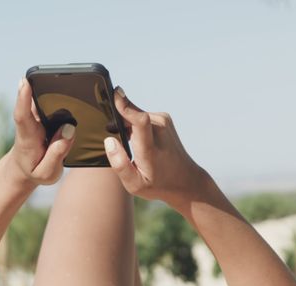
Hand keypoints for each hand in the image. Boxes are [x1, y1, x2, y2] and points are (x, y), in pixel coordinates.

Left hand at [8, 77, 74, 185]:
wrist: (23, 169)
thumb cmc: (35, 170)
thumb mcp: (46, 173)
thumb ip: (56, 154)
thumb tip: (69, 130)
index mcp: (27, 138)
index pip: (22, 116)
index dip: (23, 99)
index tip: (24, 83)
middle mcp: (29, 124)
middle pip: (33, 104)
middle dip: (38, 87)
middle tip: (44, 72)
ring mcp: (35, 119)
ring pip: (42, 101)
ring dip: (49, 88)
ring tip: (58, 77)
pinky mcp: (42, 116)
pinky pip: (49, 103)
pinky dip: (56, 94)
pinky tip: (64, 85)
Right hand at [104, 88, 211, 206]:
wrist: (186, 180)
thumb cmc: (159, 184)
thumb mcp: (135, 184)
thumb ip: (120, 165)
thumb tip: (109, 141)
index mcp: (151, 147)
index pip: (139, 120)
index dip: (125, 105)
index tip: (115, 92)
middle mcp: (159, 129)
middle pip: (131, 114)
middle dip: (118, 121)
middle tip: (117, 139)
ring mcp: (164, 121)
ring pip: (134, 115)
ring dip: (127, 125)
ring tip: (131, 146)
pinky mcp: (164, 118)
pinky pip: (141, 116)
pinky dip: (135, 125)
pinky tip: (138, 140)